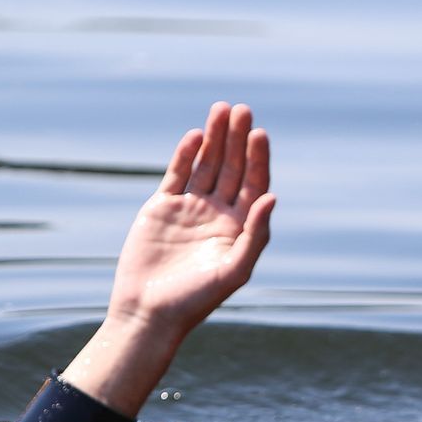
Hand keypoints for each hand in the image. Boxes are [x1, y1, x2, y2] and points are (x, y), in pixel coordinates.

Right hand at [60, 102, 275, 415]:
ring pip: (206, 166)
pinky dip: (186, 155)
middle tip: (242, 110)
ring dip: (214, 139)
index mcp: (240, 228)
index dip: (257, 159)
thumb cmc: (196, 299)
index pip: (253, 184)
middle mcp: (218, 215)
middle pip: (231, 168)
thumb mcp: (234, 270)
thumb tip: (272, 197)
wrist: (149, 311)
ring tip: (221, 110)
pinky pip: (177, 175)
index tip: (258, 133)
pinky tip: (195, 136)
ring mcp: (190, 209)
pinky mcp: (162, 208)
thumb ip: (255, 234)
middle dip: (237, 139)